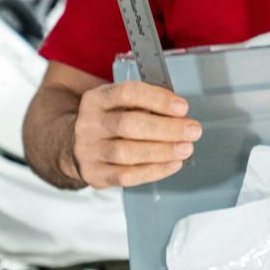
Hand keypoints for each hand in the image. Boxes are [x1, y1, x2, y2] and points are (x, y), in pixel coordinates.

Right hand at [71, 81, 201, 187]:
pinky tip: (172, 164)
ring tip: (186, 148)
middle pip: (128, 124)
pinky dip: (154, 170)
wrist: (78, 146)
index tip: (182, 107)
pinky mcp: (94, 174)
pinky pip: (126, 176)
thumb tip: (179, 115)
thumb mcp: (119, 105)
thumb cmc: (110, 122)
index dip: (157, 99)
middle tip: (192, 131)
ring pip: (127, 152)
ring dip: (162, 151)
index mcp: (96, 99)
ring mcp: (88, 151)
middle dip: (166, 128)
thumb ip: (144, 105)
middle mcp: (89, 124)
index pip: (127, 93)